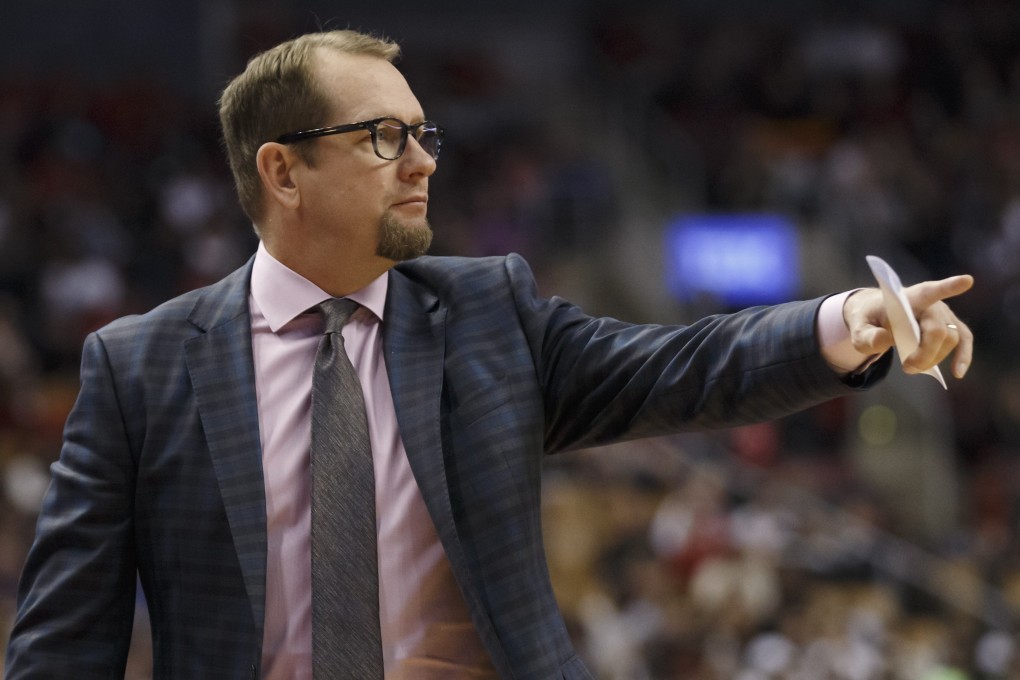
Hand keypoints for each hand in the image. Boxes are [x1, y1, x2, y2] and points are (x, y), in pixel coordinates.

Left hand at [843, 275, 974, 378]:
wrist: (875, 314)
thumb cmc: (869, 319)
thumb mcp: (858, 329)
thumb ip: (867, 336)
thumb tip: (884, 339)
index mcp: (908, 298)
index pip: (928, 291)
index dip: (947, 287)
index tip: (966, 281)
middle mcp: (931, 303)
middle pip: (938, 330)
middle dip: (925, 354)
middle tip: (907, 368)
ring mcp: (943, 313)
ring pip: (951, 338)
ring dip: (934, 358)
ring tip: (912, 368)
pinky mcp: (950, 325)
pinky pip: (964, 339)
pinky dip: (963, 356)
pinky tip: (957, 373)